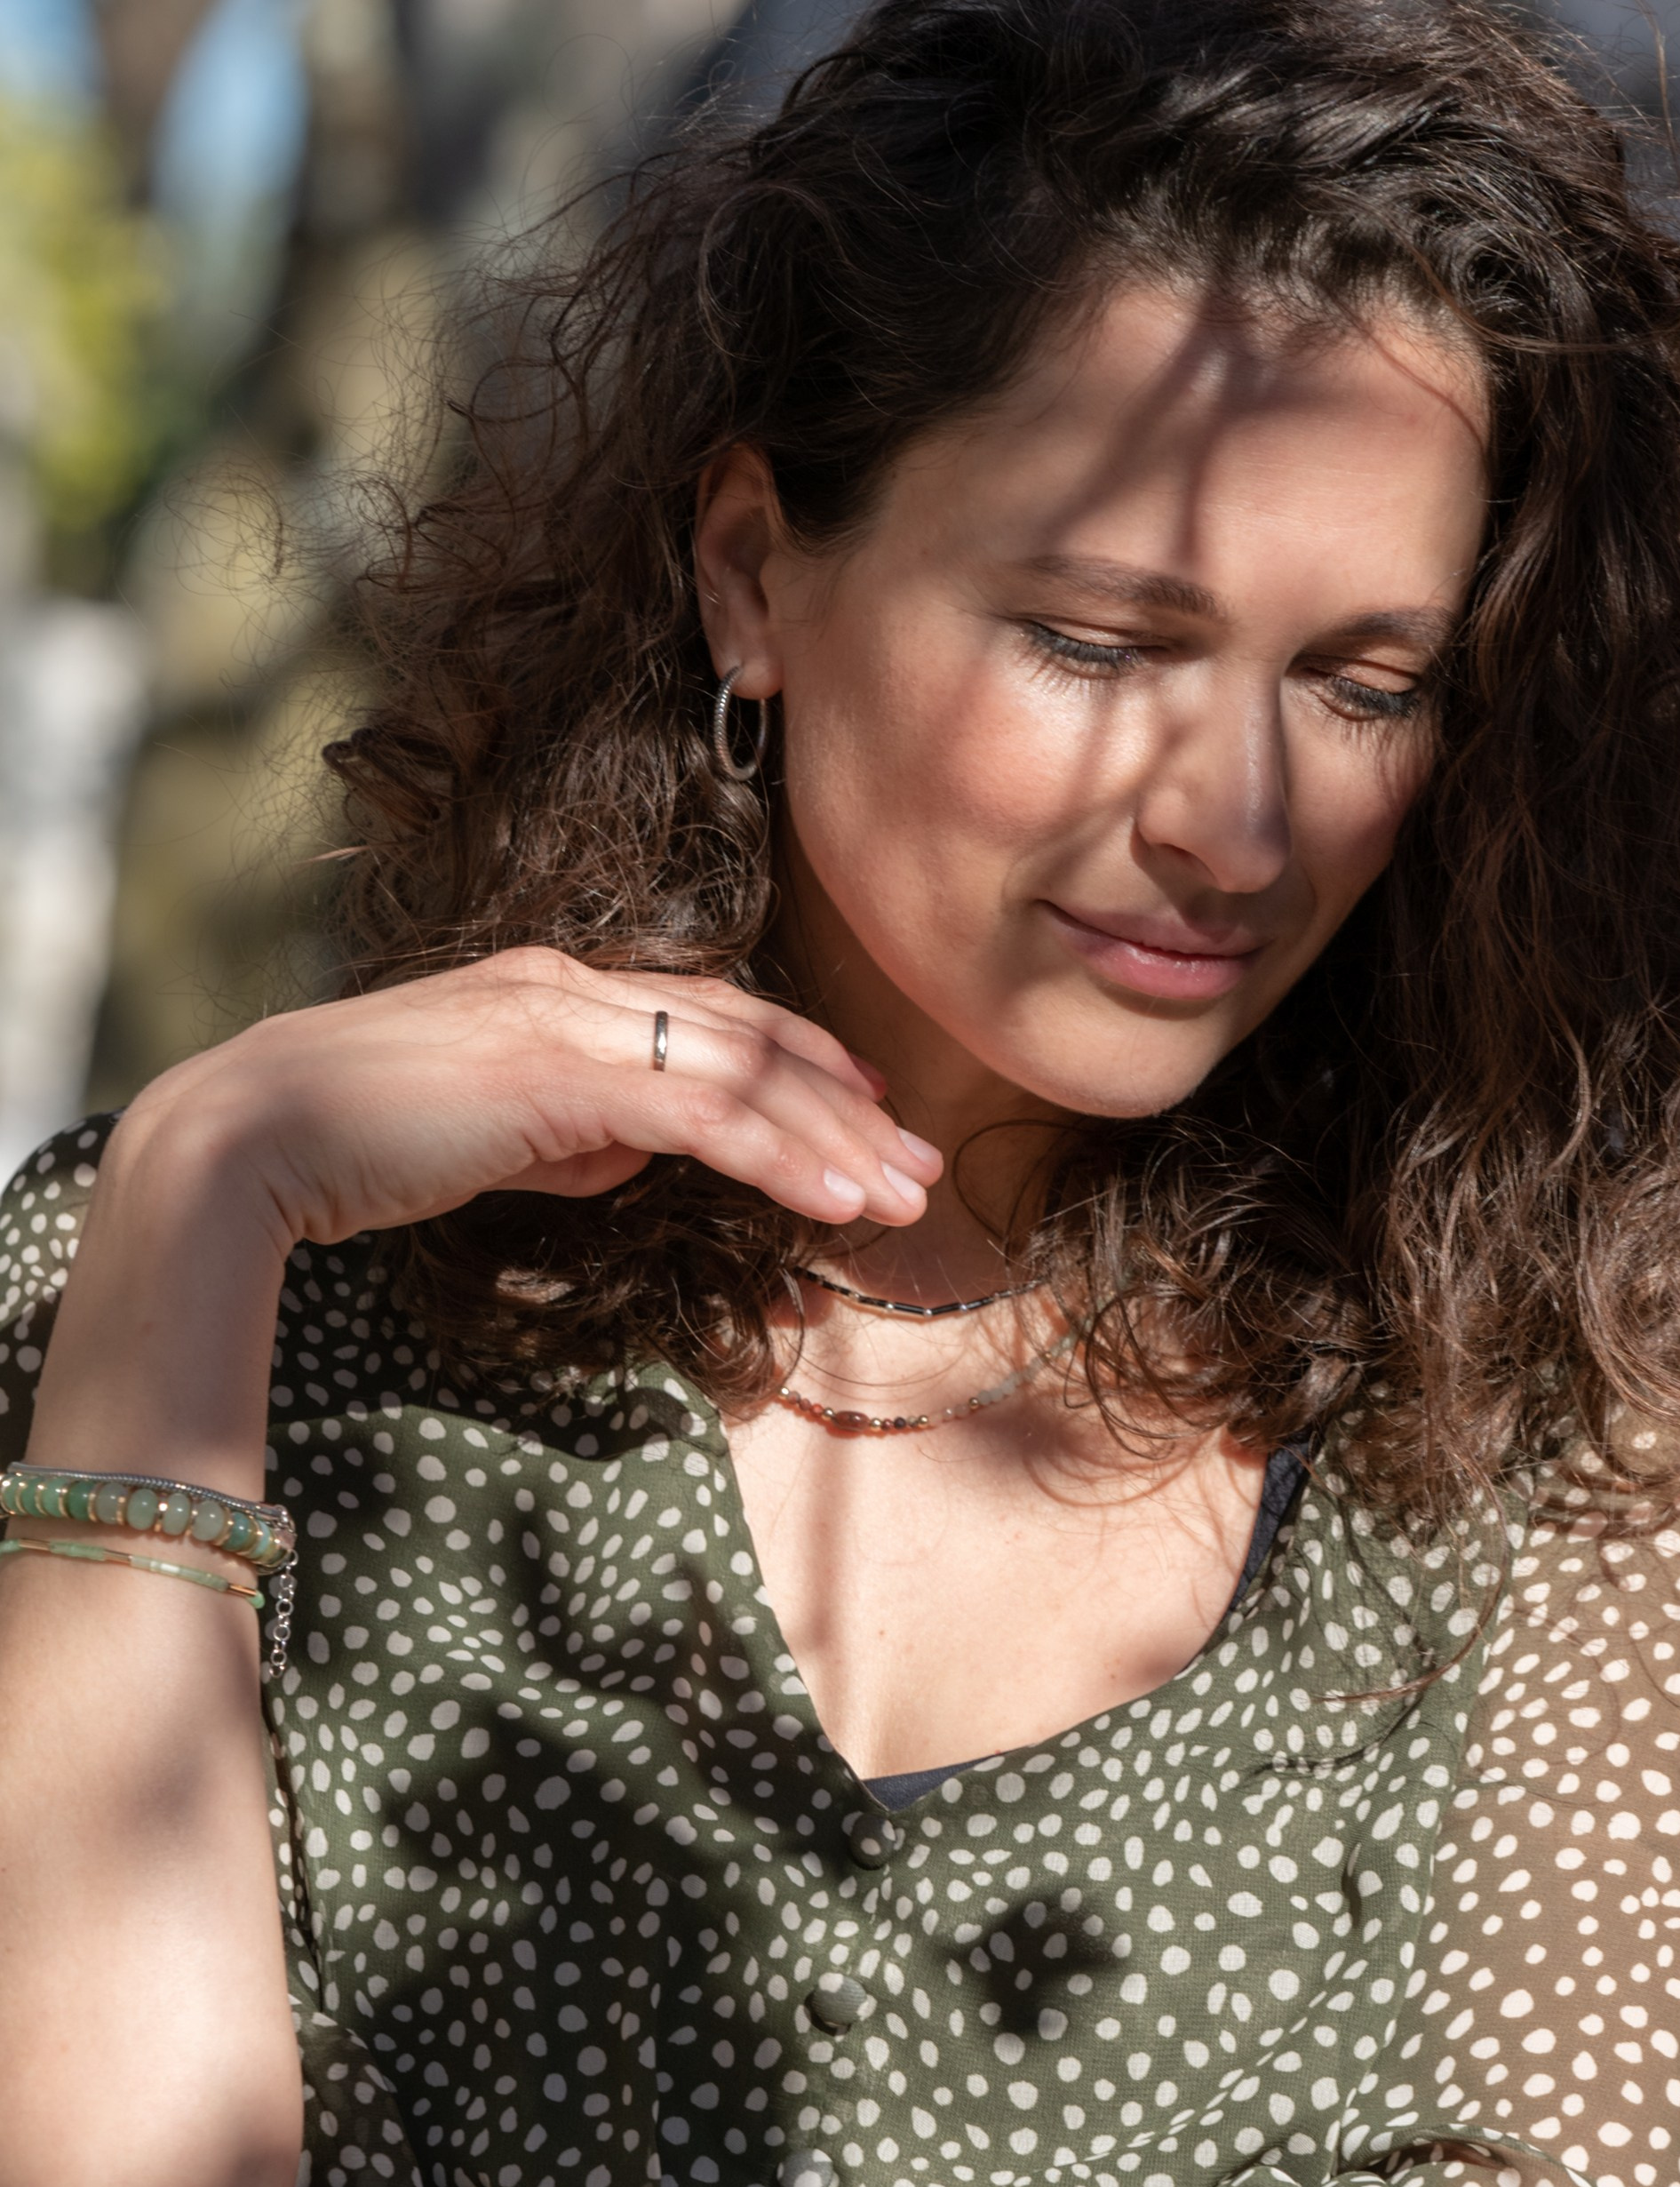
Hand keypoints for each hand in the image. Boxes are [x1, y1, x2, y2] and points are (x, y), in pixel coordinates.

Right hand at [118, 944, 943, 1259]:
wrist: (255, 1135)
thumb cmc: (355, 1144)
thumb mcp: (490, 1136)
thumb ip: (568, 1134)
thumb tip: (630, 1157)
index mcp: (557, 988)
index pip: (711, 1015)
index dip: (799, 1058)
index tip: (866, 1108)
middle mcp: (575, 986)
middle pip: (749, 1038)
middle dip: (845, 1104)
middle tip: (918, 1163)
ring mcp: (569, 1020)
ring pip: (743, 1075)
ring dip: (834, 1140)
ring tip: (902, 1196)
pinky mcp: (562, 1074)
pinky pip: (705, 1116)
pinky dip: (783, 1157)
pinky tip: (835, 1200)